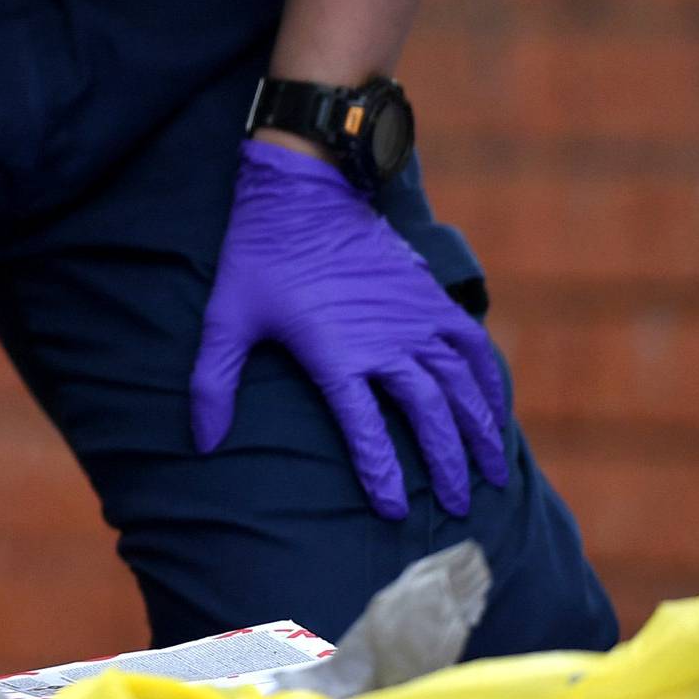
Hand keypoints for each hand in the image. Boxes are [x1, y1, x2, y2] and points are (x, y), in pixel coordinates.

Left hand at [190, 139, 509, 519]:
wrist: (302, 187)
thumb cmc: (261, 255)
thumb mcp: (227, 317)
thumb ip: (213, 382)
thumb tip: (201, 442)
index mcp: (335, 351)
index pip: (364, 428)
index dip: (381, 472)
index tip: (394, 510)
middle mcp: (384, 339)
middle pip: (428, 413)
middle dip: (446, 465)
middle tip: (458, 508)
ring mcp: (412, 316)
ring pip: (459, 384)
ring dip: (479, 430)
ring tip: (492, 473)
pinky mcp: (427, 295)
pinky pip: (470, 343)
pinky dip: (489, 378)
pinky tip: (498, 410)